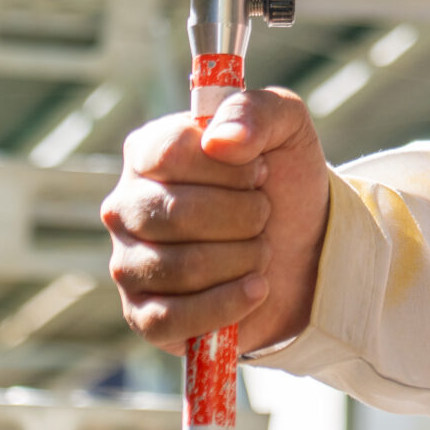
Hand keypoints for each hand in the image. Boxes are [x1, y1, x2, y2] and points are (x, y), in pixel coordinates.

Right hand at [102, 88, 330, 355]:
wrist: (304, 250)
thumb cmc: (282, 181)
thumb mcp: (286, 127)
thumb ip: (255, 111)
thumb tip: (219, 140)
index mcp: (148, 151)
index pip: (170, 151)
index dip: (228, 166)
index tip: (260, 170)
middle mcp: (126, 205)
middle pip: (176, 213)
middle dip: (244, 216)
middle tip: (264, 213)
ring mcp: (128, 262)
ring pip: (181, 267)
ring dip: (244, 259)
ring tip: (261, 249)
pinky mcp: (142, 315)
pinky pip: (173, 318)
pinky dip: (228, 304)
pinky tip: (256, 289)